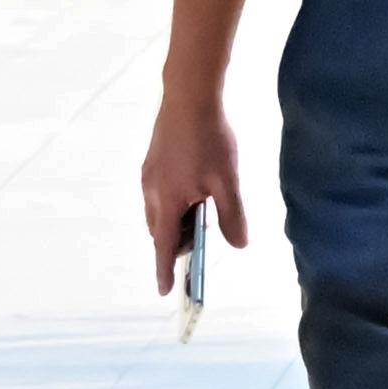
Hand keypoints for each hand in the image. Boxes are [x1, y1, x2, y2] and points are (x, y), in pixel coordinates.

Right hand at [138, 86, 243, 294]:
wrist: (189, 97)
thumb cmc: (210, 139)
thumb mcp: (227, 180)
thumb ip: (232, 215)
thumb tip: (238, 244)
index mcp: (167, 203)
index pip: (166, 247)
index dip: (166, 270)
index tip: (166, 291)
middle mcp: (151, 193)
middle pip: (162, 231)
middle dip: (176, 245)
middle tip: (197, 250)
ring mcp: (149, 177)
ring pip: (159, 212)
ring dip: (176, 223)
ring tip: (201, 221)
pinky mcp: (152, 163)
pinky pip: (159, 194)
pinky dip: (173, 204)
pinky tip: (193, 193)